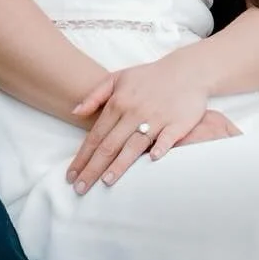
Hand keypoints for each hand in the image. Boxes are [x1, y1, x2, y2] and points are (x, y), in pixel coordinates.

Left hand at [67, 52, 223, 192]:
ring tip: (106, 182)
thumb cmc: (150, 77)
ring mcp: (156, 118)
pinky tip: (153, 160)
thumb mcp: (118, 78)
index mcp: (118, 103)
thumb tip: (74, 112)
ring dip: (119, 164)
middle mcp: (134, 112)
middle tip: (80, 188)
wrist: (187, 70)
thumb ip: (95, 95)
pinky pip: (167, 137)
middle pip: (109, 145)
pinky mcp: (177, 122)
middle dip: (93, 168)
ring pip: (134, 145)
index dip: (82, 157)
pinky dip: (161, 147)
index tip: (71, 175)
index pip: (95, 136)